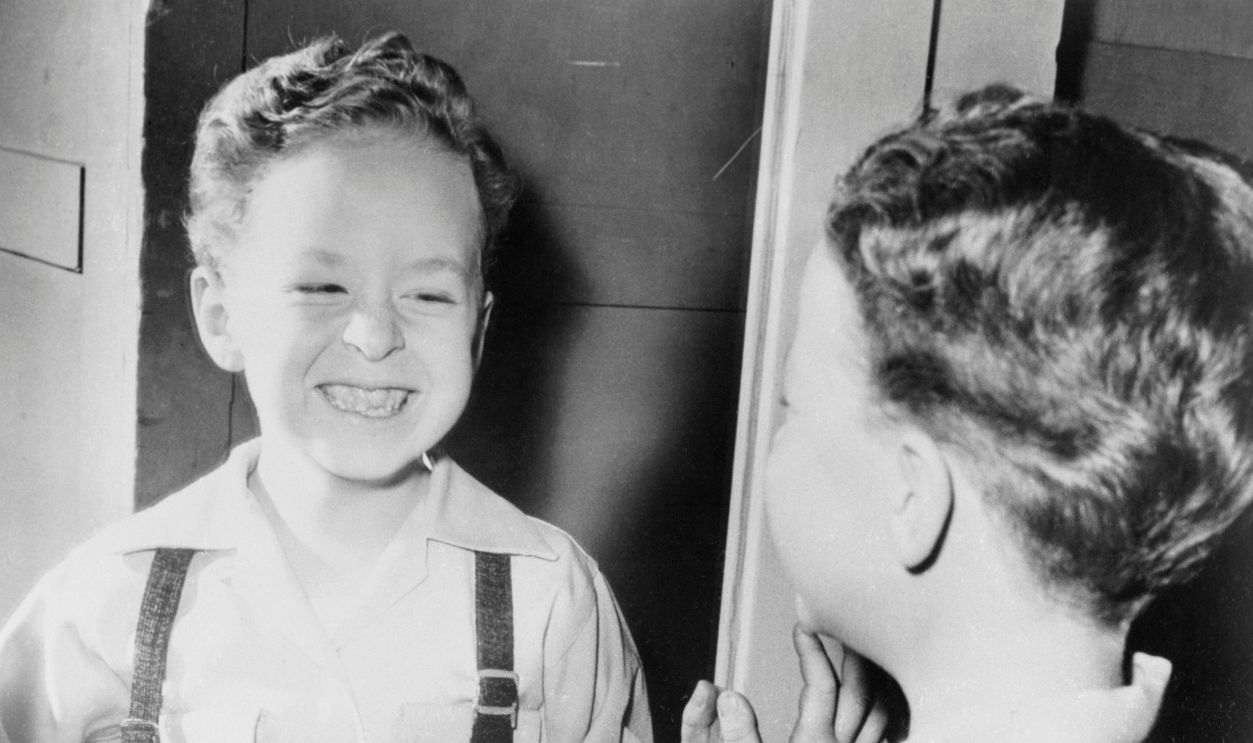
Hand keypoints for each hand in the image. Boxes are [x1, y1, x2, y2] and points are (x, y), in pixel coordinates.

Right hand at [680, 624, 890, 742]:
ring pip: (882, 716)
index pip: (821, 682)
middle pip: (864, 692)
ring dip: (874, 684)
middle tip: (842, 629)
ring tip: (859, 662)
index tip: (801, 628)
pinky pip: (882, 742)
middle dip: (855, 656)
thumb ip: (730, 734)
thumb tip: (722, 691)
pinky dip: (883, 718)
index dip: (812, 650)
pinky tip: (871, 713)